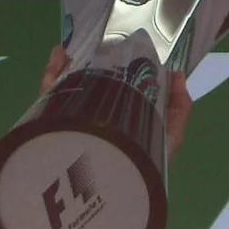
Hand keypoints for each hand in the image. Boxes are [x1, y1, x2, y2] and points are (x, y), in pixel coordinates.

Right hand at [39, 43, 191, 157]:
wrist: (108, 184)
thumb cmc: (144, 162)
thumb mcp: (171, 135)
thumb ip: (178, 107)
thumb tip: (176, 75)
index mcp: (126, 120)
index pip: (124, 91)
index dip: (124, 69)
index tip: (127, 47)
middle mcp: (100, 119)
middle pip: (93, 85)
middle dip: (92, 63)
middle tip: (96, 43)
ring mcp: (77, 120)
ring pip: (70, 86)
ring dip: (70, 64)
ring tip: (72, 48)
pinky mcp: (55, 123)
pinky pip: (50, 95)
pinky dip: (52, 73)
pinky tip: (59, 56)